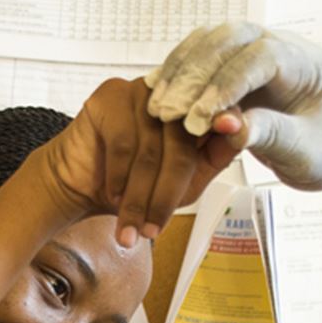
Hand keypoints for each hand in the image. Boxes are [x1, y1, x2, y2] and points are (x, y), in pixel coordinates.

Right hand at [38, 77, 236, 246]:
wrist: (82, 184)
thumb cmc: (138, 185)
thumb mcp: (186, 182)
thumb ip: (214, 159)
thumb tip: (239, 136)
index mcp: (197, 108)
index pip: (218, 115)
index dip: (228, 122)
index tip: (235, 130)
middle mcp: (172, 94)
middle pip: (181, 145)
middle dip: (165, 196)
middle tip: (153, 231)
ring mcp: (142, 91)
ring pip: (150, 150)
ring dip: (138, 198)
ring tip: (131, 229)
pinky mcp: (111, 94)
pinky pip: (122, 141)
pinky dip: (119, 176)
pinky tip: (113, 195)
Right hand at [145, 22, 321, 192]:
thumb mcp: (305, 154)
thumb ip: (268, 135)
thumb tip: (225, 126)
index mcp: (308, 64)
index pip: (261, 57)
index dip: (227, 84)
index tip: (201, 120)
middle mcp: (282, 45)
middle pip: (230, 38)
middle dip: (195, 75)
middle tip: (167, 113)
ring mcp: (258, 49)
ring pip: (211, 41)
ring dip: (181, 71)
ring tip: (157, 107)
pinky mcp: (238, 63)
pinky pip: (203, 57)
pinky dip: (179, 73)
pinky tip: (157, 94)